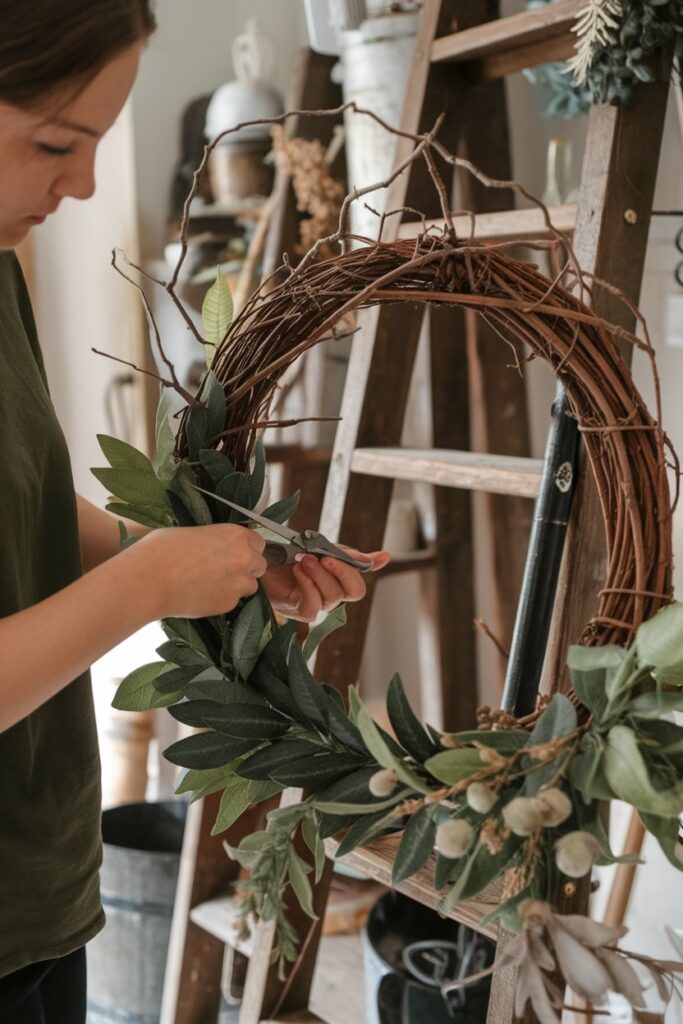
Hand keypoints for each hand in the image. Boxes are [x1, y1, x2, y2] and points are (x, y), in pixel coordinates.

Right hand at [135, 524, 266, 619]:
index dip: (246, 548)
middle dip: (246, 568)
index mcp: (235, 535)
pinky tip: (202, 595)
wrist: (150, 580)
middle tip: (224, 571)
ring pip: (250, 586)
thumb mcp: (194, 533)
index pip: (258, 542)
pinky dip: (222, 599)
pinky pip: (233, 602)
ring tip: (211, 585)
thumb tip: (216, 548)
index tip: (235, 553)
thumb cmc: (163, 549)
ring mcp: (239, 584)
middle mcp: (244, 558)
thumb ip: (215, 541)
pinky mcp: (229, 604)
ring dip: (237, 586)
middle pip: (259, 565)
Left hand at [263, 546, 390, 621]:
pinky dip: (308, 585)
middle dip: (341, 571)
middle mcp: (331, 597)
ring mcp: (317, 605)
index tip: (346, 553)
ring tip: (305, 559)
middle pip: (353, 592)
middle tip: (324, 556)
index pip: (359, 585)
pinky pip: (313, 605)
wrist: (262, 558)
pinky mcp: (300, 612)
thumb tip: (386, 557)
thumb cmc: (291, 554)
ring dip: (319, 575)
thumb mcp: (324, 549)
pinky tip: (298, 571)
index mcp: (339, 582)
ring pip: (332, 597)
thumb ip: (352, 556)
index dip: (360, 570)